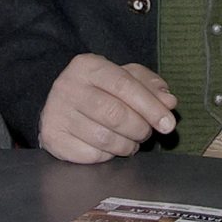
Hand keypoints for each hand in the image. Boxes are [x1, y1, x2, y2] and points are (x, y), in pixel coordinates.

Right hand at [38, 54, 176, 162]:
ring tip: (131, 141)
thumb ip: (150, 87)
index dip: (150, 106)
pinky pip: (91, 155)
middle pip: (115, 114)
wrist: (59, 103)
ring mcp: (56, 113)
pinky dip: (108, 155)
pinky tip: (109, 148)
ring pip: (104, 138)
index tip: (168, 123)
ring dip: (127, 145)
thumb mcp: (125, 78)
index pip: (124, 85)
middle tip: (146, 133)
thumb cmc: (99, 90)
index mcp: (87, 66)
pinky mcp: (53, 138)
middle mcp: (67, 87)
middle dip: (139, 128)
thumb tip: (168, 102)